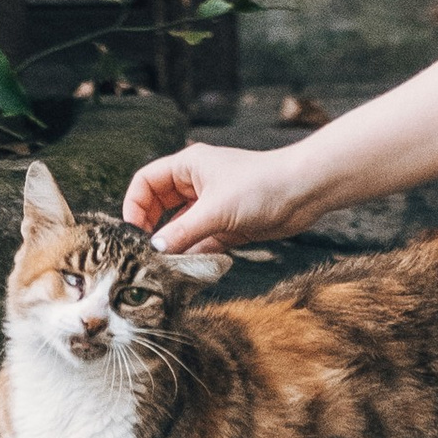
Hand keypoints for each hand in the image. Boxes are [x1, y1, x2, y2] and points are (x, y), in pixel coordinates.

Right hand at [123, 140, 319, 254]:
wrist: (304, 192)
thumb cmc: (261, 186)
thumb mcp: (215, 210)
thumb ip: (182, 232)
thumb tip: (154, 250)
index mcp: (188, 167)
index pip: (146, 182)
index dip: (134, 206)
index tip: (133, 235)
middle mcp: (196, 184)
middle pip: (159, 207)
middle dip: (152, 230)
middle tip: (146, 255)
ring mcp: (212, 205)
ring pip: (180, 228)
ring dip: (174, 246)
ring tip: (166, 268)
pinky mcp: (226, 225)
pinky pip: (200, 242)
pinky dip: (193, 255)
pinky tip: (190, 270)